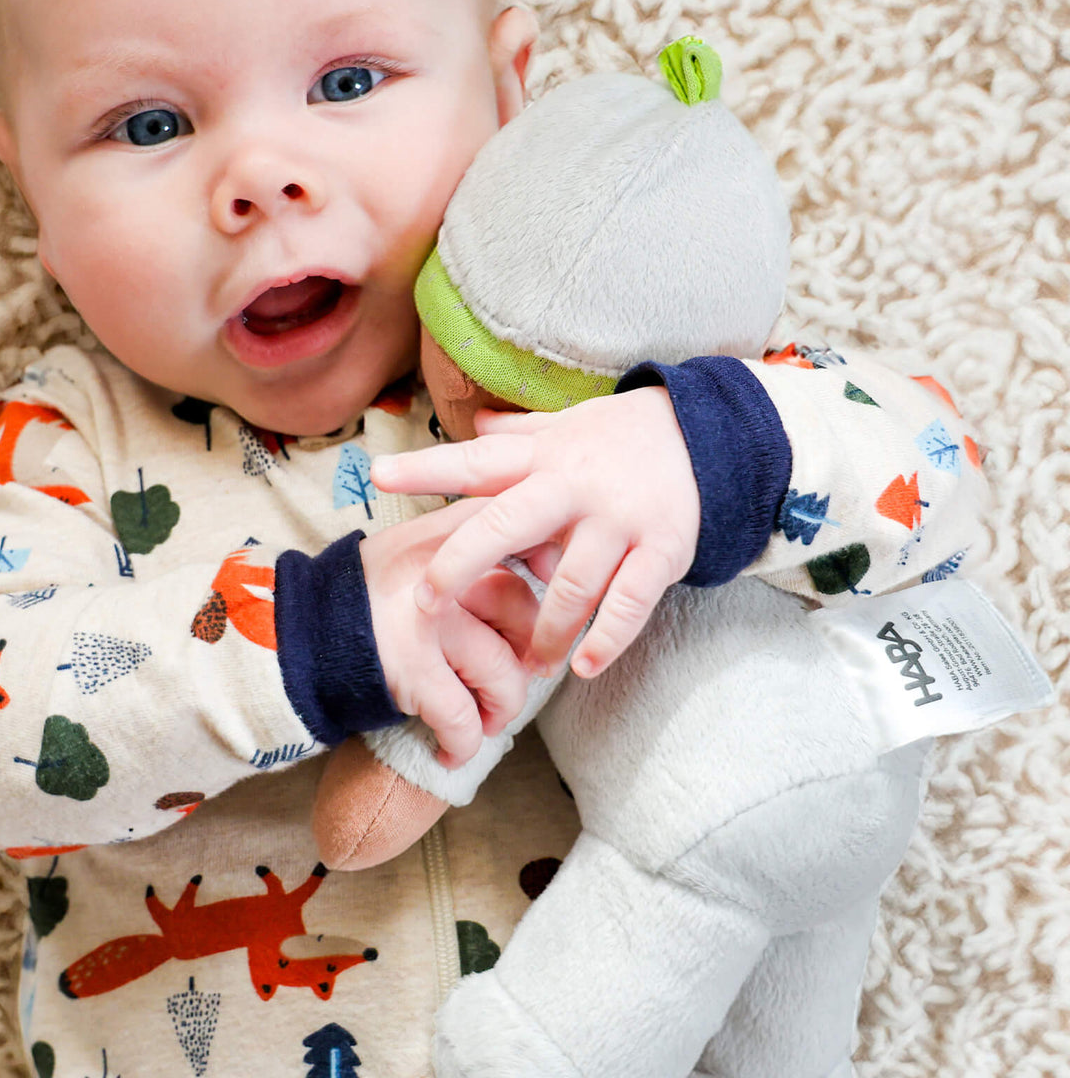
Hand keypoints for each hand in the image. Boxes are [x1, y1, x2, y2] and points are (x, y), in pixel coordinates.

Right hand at [359, 501, 536, 766]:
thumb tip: (537, 562)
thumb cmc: (359, 598)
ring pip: (503, 672)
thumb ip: (460, 547)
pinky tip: (451, 751)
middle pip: (521, 606)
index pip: (518, 533)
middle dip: (530, 651)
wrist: (290, 635)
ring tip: (487, 720)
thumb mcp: (406, 549)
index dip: (549, 562)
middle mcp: (439, 572)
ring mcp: (426, 621)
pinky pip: (462, 718)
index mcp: (440, 535)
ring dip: (502, 708)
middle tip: (522, 672)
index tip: (553, 593)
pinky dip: (463, 743)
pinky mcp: (411, 671)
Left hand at [370, 388, 699, 677]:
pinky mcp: (661, 549)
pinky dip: (604, 640)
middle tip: (427, 603)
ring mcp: (619, 520)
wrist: (709, 436)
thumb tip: (474, 422)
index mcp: (544, 458)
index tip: (380, 476)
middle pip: (505, 526)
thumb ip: (518, 435)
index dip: (427, 469)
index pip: (476, 462)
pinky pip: (629, 604)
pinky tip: (582, 666)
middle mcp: (574, 487)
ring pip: (569, 585)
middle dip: (460, 567)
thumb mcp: (566, 426)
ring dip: (544, 632)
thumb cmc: (620, 437)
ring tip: (528, 666)